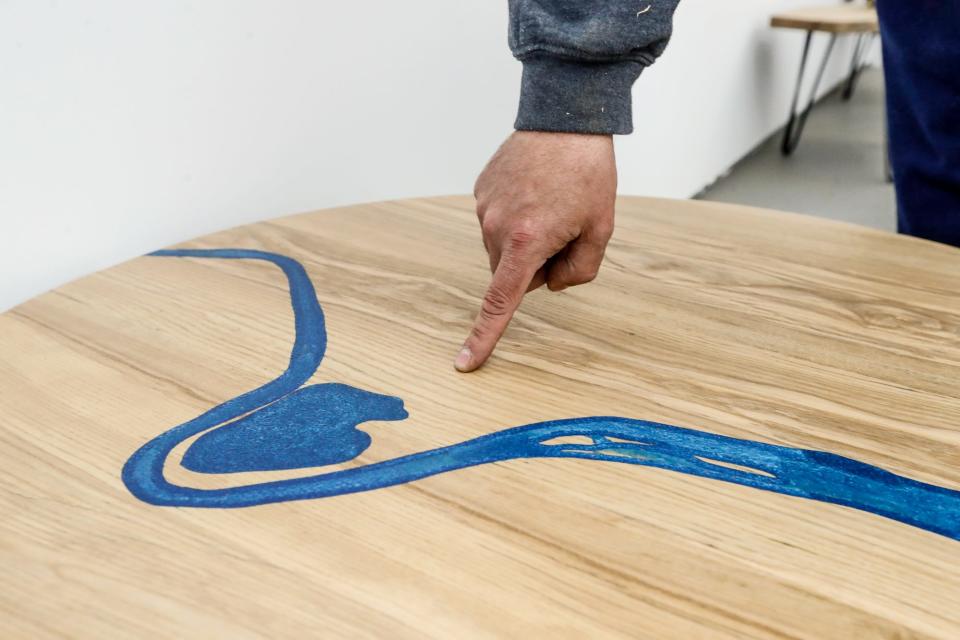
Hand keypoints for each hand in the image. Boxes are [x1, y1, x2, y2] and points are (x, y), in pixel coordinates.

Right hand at [455, 130, 616, 371]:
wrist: (565, 117)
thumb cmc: (589, 173)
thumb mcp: (601, 228)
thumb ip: (579, 271)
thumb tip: (550, 283)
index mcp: (527, 242)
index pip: (502, 301)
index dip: (484, 336)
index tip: (464, 362)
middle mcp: (496, 227)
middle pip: (513, 270)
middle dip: (538, 260)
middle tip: (566, 224)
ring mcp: (484, 206)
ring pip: (504, 246)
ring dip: (526, 236)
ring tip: (552, 199)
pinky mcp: (480, 189)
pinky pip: (497, 219)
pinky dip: (517, 213)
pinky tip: (536, 188)